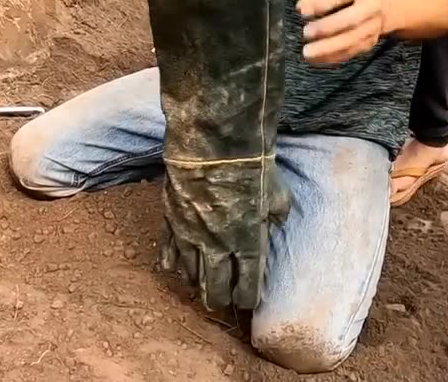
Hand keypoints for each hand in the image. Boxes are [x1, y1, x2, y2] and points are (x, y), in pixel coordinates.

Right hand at [158, 157, 290, 310]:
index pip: (247, 283)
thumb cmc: (250, 166)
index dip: (247, 296)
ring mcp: (191, 234)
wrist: (212, 144)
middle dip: (220, 298)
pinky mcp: (172, 218)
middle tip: (221, 303)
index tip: (248, 301)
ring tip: (198, 290)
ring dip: (196, 283)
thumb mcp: (277, 194)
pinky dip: (172, 261)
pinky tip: (172, 270)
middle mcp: (217, 246)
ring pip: (191, 271)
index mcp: (248, 243)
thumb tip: (272, 222)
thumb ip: (274, 215)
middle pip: (216, 285)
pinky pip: (170, 248)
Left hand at [298, 0, 393, 64]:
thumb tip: (302, 8)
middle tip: (305, 33)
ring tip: (307, 53)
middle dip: (327, 28)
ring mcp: (374, 27)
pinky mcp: (370, 43)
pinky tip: (315, 59)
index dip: (324, 3)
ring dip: (328, 48)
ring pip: (352, 40)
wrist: (383, 8)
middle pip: (352, 20)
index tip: (303, 12)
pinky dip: (332, 57)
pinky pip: (351, 52)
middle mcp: (373, 6)